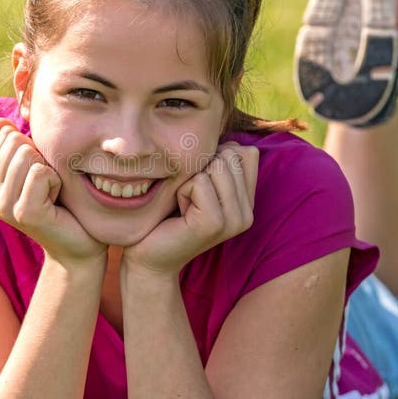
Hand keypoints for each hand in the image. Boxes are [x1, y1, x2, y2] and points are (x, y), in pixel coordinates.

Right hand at [0, 119, 106, 266]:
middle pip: (16, 143)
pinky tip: (56, 202)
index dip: (33, 151)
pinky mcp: (24, 213)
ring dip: (50, 171)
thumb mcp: (36, 169)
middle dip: (41, 159)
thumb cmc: (61, 203)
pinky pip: (42, 173)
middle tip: (47, 187)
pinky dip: (57, 182)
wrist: (79, 243)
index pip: (6, 137)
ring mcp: (3, 206)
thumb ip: (16, 147)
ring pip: (28, 155)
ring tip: (51, 194)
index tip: (39, 178)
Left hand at [121, 143, 258, 276]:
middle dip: (201, 169)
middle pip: (231, 155)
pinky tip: (179, 213)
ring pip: (216, 165)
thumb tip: (227, 140)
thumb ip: (219, 164)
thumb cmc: (168, 216)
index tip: (199, 184)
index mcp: (247, 202)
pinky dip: (181, 191)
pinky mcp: (215, 223)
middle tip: (189, 199)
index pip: (248, 153)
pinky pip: (199, 182)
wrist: (149, 258)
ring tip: (184, 205)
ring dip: (190, 180)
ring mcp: (234, 220)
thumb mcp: (199, 185)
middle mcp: (247, 213)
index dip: (216, 157)